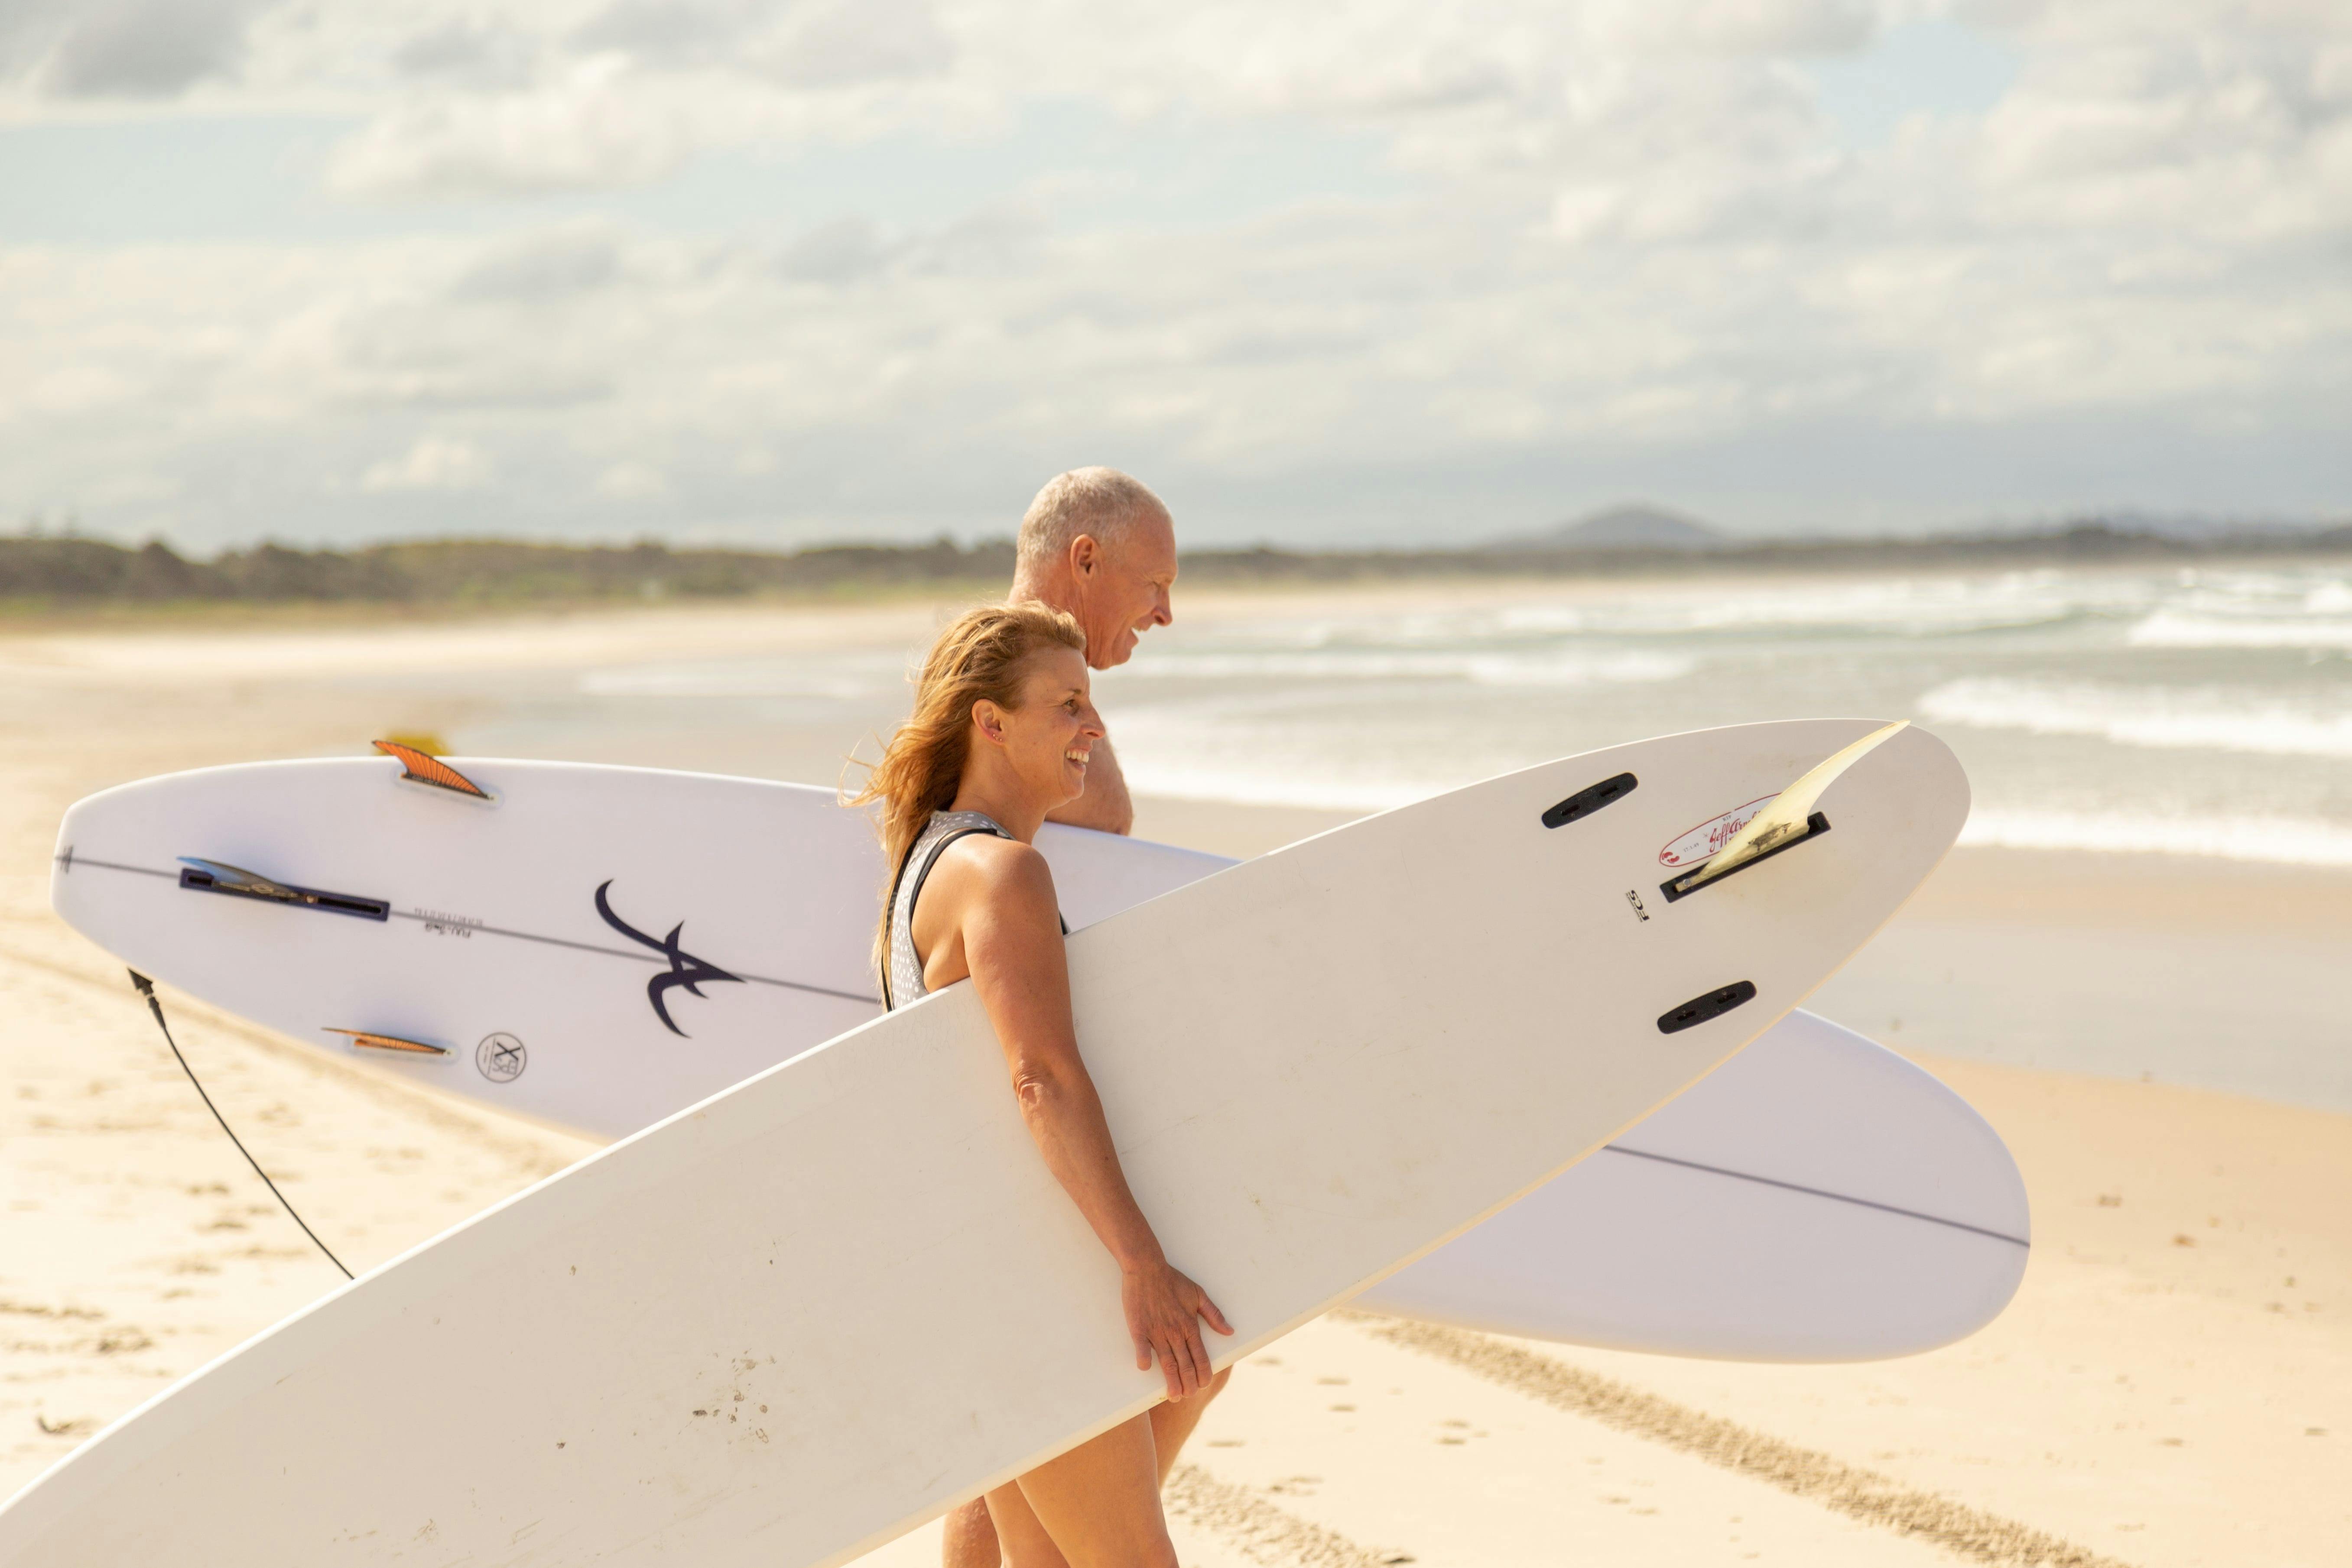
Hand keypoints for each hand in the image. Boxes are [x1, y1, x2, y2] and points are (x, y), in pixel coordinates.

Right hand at [1122, 1259, 1233, 1399]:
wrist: (1147, 1267)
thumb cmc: (1172, 1280)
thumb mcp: (1198, 1294)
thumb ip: (1214, 1315)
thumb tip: (1230, 1331)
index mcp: (1190, 1325)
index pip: (1201, 1357)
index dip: (1203, 1374)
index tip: (1203, 1385)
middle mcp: (1175, 1331)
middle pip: (1184, 1365)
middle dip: (1188, 1384)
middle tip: (1187, 1397)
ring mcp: (1157, 1330)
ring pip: (1166, 1362)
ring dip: (1170, 1381)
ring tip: (1173, 1396)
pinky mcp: (1139, 1327)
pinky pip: (1141, 1348)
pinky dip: (1144, 1359)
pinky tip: (1145, 1369)